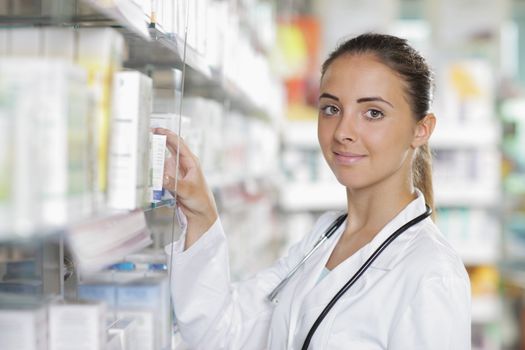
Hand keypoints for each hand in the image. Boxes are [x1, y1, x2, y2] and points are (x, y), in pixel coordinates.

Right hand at [153, 128, 217, 249]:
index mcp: (191, 162)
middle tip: (145, 135)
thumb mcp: (187, 191)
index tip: (156, 129)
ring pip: (163, 160)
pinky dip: (153, 170)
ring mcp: (176, 172)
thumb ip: (174, 184)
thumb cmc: (200, 200)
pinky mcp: (171, 180)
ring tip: (142, 152)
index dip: (168, 134)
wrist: (200, 214)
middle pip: (170, 148)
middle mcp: (183, 164)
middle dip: (159, 140)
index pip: (179, 143)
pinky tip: (146, 170)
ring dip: (154, 156)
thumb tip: (161, 177)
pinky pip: (160, 173)